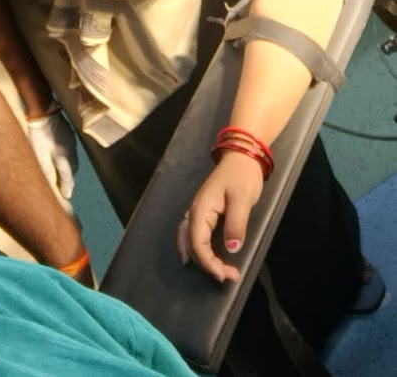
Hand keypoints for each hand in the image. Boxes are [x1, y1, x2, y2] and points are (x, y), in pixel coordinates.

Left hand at [26, 106, 77, 202]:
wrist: (43, 111)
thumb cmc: (39, 134)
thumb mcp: (39, 155)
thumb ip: (47, 170)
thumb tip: (52, 185)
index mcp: (64, 157)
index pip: (68, 177)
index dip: (67, 188)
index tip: (66, 196)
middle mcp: (71, 151)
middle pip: (72, 169)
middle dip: (67, 178)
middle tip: (61, 185)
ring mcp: (71, 141)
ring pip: (72, 159)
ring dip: (67, 166)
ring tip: (59, 171)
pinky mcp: (69, 134)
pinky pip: (70, 149)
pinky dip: (66, 156)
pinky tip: (57, 153)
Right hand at [176, 152, 264, 283]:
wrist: (242, 156)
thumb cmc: (242, 176)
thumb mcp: (243, 199)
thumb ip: (236, 224)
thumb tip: (232, 249)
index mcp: (202, 209)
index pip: (198, 242)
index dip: (209, 262)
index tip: (225, 275)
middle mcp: (196, 211)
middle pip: (192, 244)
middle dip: (207, 264)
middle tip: (228, 277)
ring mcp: (199, 211)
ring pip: (189, 240)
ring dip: (200, 258)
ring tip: (214, 273)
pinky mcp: (205, 211)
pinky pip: (193, 234)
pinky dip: (194, 248)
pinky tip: (197, 257)